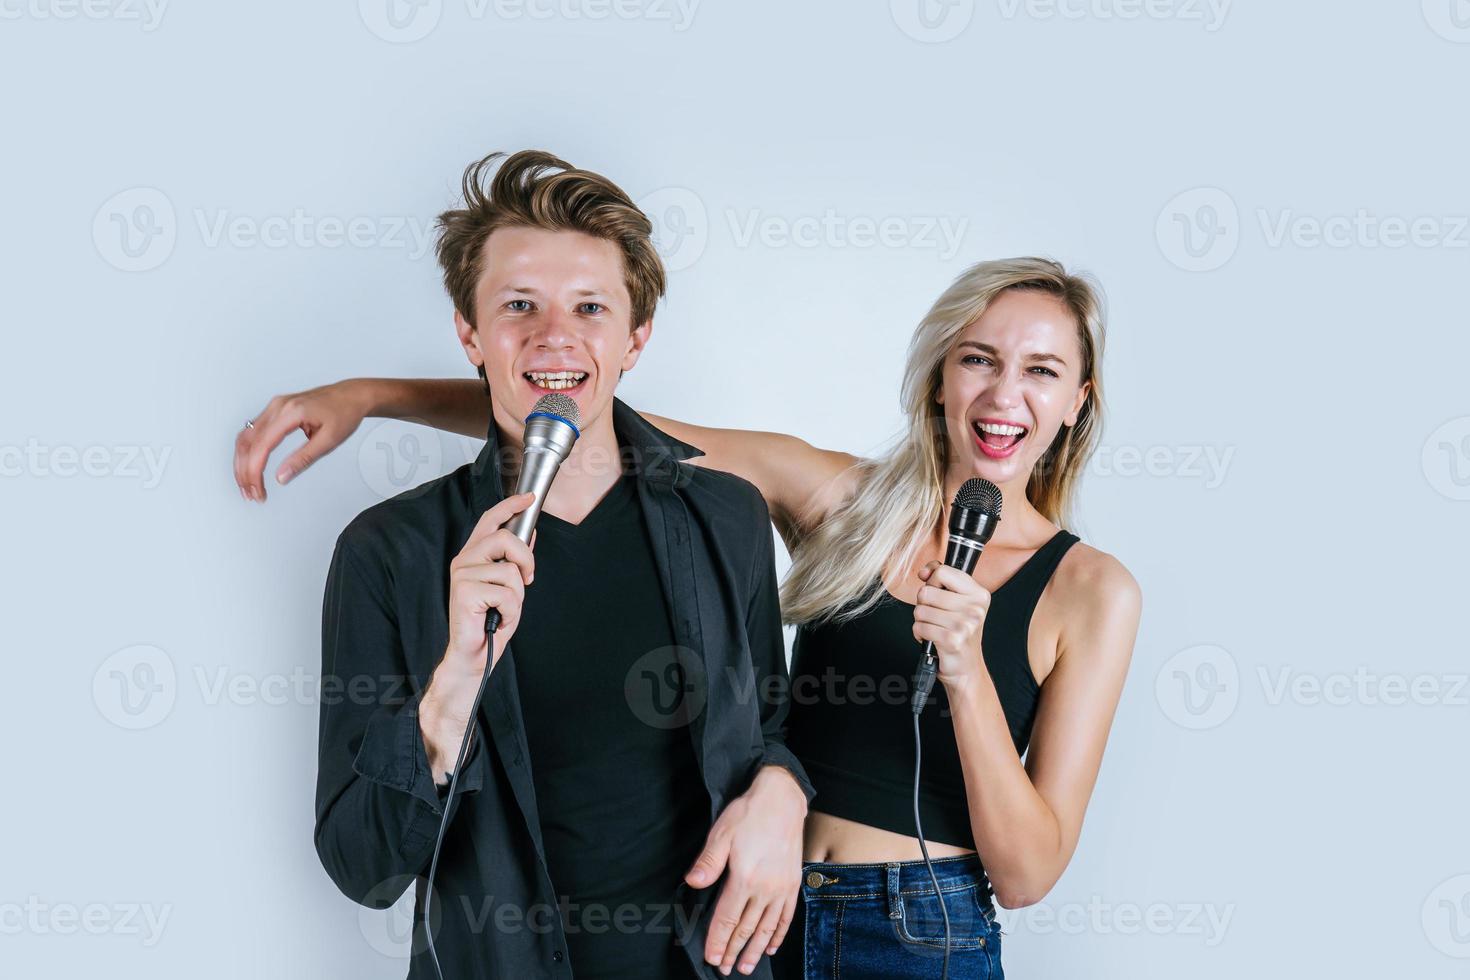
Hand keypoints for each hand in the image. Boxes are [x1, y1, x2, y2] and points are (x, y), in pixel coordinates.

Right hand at [234, 380, 373, 500]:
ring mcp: (275, 406)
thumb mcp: (329, 440)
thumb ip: (303, 459)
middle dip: (244, 471)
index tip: (257, 489)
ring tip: (248, 485)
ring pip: (246, 437)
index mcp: (291, 412)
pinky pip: (253, 432)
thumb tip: (282, 476)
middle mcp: (278, 406)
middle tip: (250, 493)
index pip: (262, 445)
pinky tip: (250, 466)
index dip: (255, 470)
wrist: (352, 395)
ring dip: (242, 463)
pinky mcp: (276, 410)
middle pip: (247, 442)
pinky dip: (249, 451)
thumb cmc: (344, 413)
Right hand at [421, 492, 535, 779]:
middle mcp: (464, 559)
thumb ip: (514, 561)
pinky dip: (511, 611)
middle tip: (527, 580)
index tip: (529, 497)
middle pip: (506, 538)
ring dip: (518, 597)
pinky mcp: (465, 591)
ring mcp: (462, 574)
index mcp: (473, 555)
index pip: (491, 519)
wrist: (474, 655)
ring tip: (504, 610)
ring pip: (511, 571)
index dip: (511, 505)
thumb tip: (530, 534)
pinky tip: (497, 619)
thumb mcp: (509, 587)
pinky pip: (507, 593)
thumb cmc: (488, 622)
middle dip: (527, 559)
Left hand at [685, 766, 805, 975]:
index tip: (712, 958)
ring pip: (767, 927)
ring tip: (746, 966)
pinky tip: (771, 946)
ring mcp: (782, 887)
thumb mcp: (722, 833)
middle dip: (733, 951)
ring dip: (755, 949)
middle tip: (725, 969)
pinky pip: (786, 916)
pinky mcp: (793, 883)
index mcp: (744, 877)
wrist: (782, 799)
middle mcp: (765, 887)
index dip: (718, 940)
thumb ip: (708, 862)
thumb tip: (693, 882)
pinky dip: (778, 934)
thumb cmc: (749, 814)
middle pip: (746, 928)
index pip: (727, 918)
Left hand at [913, 561, 992, 690]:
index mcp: (979, 594)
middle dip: (924, 604)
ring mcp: (964, 624)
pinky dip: (919, 634)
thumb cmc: (959, 632)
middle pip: (927, 591)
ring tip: (935, 628)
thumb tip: (924, 571)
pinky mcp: (952, 640)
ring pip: (920, 610)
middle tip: (937, 616)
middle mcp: (975, 608)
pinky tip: (932, 639)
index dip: (933, 581)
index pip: (942, 571)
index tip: (937, 592)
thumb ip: (941, 578)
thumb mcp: (957, 600)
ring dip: (921, 621)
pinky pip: (919, 627)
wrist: (966, 668)